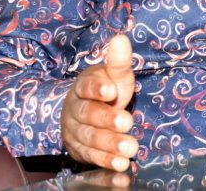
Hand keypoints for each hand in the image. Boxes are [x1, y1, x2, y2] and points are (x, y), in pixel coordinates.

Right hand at [62, 34, 137, 170]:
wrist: (91, 112)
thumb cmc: (107, 89)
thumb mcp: (115, 75)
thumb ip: (118, 61)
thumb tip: (121, 38)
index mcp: (83, 86)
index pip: (86, 86)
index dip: (97, 88)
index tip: (111, 91)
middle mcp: (75, 110)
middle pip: (88, 115)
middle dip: (107, 120)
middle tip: (127, 122)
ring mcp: (75, 132)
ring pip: (90, 139)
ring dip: (110, 145)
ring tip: (130, 150)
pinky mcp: (80, 152)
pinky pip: (92, 158)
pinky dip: (107, 163)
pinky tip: (121, 166)